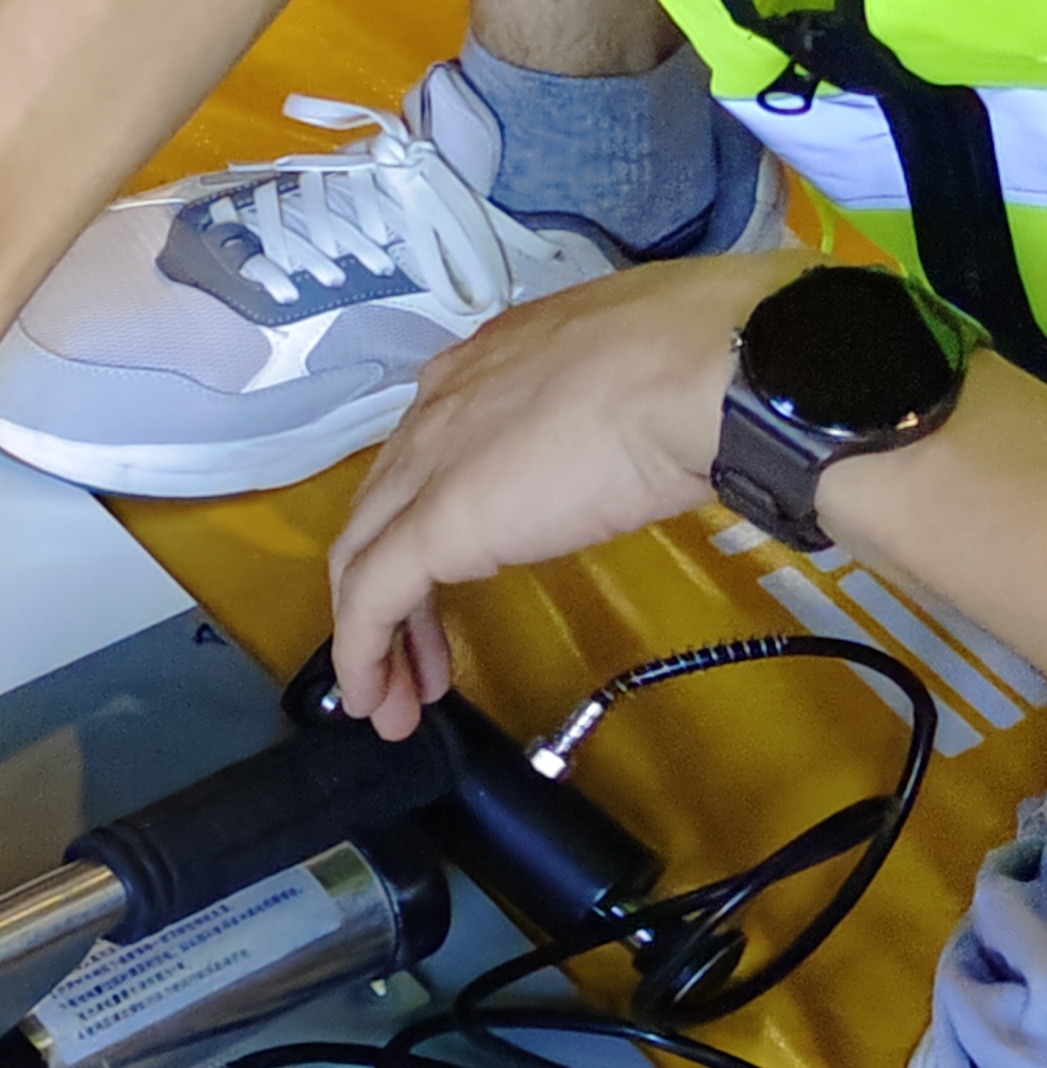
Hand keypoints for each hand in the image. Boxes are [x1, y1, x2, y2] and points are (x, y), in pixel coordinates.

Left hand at [328, 250, 802, 733]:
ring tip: (393, 704)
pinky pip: (372, 598)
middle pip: (384, 516)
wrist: (705, 371)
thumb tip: (622, 447)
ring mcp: (428, 468)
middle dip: (390, 596)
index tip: (446, 581)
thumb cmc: (697, 363)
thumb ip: (598, 411)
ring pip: (365, 560)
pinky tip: (375, 698)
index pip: (426, 459)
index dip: (425, 525)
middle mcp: (435, 414)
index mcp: (480, 373)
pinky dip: (363, 653)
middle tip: (412, 664)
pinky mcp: (434, 527)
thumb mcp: (633, 376)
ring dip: (375, 640)